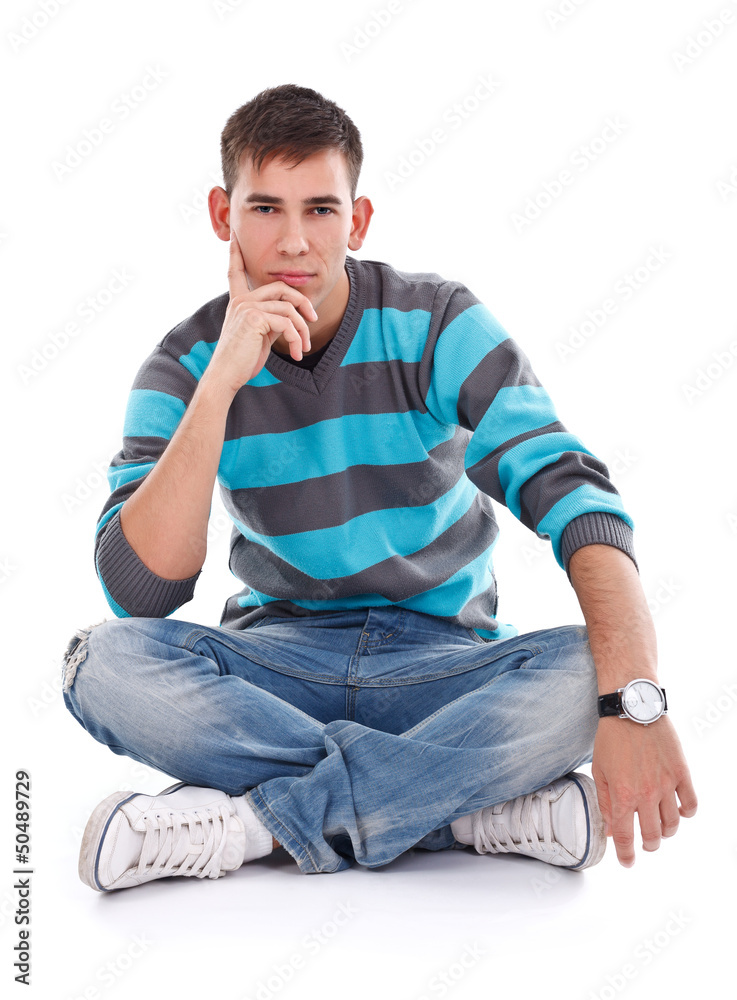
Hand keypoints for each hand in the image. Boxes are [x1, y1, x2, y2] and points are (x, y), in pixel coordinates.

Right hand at [207, 229, 317, 395]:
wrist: (226, 376)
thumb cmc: (241, 361)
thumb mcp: (258, 337)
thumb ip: (270, 321)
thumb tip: (290, 318)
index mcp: (238, 302)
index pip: (235, 272)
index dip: (235, 255)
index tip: (234, 238)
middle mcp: (240, 301)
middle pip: (281, 287)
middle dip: (302, 302)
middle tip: (313, 318)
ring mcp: (246, 307)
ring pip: (289, 308)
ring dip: (302, 330)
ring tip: (303, 348)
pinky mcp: (254, 318)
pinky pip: (287, 323)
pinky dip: (297, 339)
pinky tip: (297, 353)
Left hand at [592, 715, 696, 866]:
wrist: (633, 709)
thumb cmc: (611, 737)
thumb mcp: (600, 770)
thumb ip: (605, 801)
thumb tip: (609, 827)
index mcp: (622, 796)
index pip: (625, 837)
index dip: (626, 854)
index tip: (627, 862)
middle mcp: (646, 795)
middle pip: (652, 836)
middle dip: (648, 844)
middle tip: (645, 842)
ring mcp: (667, 785)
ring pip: (673, 824)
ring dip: (666, 832)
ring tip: (660, 828)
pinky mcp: (682, 773)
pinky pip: (691, 803)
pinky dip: (687, 813)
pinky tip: (679, 811)